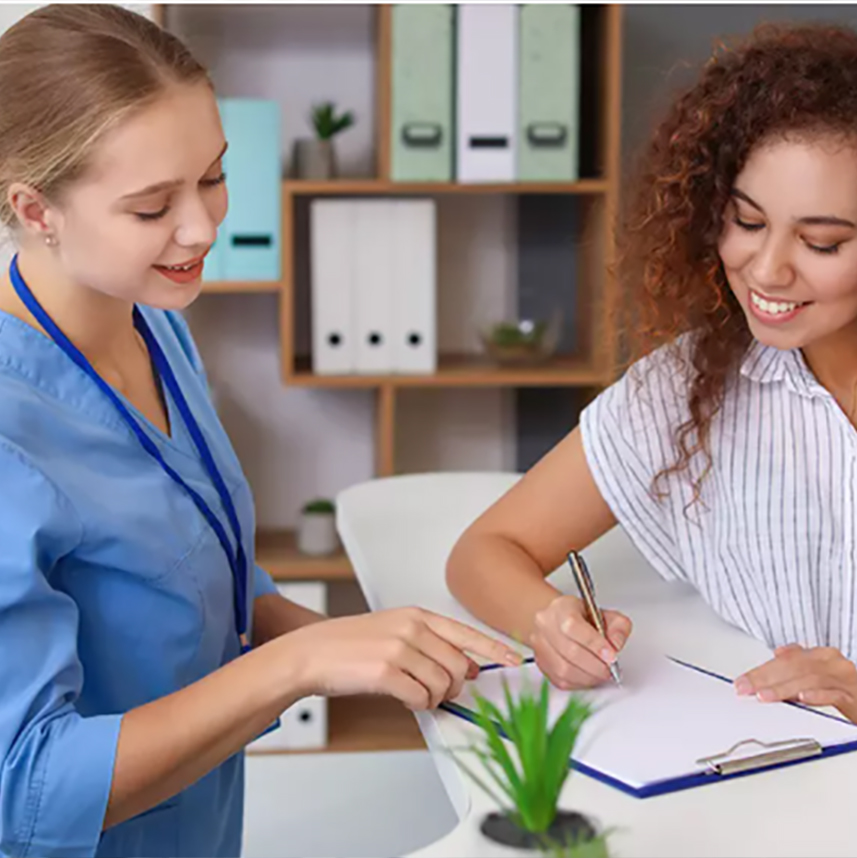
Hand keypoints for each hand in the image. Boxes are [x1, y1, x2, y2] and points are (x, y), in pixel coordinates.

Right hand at [286, 607, 521, 710]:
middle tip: (436, 690)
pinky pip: (421, 698)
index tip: (514, 660)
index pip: (466, 633)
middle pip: (459, 666)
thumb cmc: (351, 644)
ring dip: (432, 697)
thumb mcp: (395, 631)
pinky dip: (416, 704)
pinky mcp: (386, 672)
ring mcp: (400, 649)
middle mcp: (412, 628)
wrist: (311, 652)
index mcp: (417, 615)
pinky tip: (401, 697)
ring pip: (442, 685)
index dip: (494, 649)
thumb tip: (466, 666)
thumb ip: (430, 643)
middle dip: (453, 686)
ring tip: (412, 692)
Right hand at [530, 594, 631, 690]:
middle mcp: (545, 626)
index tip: (611, 655)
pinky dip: (580, 682)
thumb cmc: (581, 617)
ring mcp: (540, 646)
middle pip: (570, 651)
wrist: (559, 621)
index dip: (594, 644)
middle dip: (596, 665)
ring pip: (564, 670)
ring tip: (601, 673)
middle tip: (610, 668)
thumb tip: (616, 644)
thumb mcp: (605, 614)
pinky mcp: (542, 664)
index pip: (573, 626)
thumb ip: (618, 626)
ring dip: (588, 676)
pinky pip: (561, 681)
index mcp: (561, 608)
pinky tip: (589, 675)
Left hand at [735, 644, 856, 721]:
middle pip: (794, 666)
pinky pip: (835, 694)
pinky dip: (817, 695)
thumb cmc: (844, 689)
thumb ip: (799, 663)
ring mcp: (844, 678)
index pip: (785, 660)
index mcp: (820, 655)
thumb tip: (779, 653)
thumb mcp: (819, 675)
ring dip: (785, 688)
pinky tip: (803, 698)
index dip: (761, 671)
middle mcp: (832, 662)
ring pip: (810, 678)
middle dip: (767, 678)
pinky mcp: (854, 696)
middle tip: (748, 688)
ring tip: (766, 695)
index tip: (742, 682)